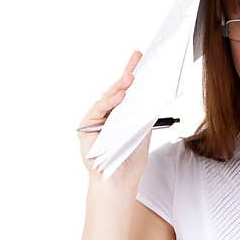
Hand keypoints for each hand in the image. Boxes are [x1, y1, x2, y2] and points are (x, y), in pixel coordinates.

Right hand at [78, 50, 149, 187]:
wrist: (120, 182)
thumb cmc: (131, 159)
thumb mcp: (143, 131)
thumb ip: (144, 113)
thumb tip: (153, 91)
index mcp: (121, 114)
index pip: (128, 90)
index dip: (133, 73)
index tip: (142, 57)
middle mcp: (106, 114)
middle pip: (117, 90)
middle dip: (127, 74)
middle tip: (137, 60)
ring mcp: (95, 120)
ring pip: (107, 98)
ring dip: (119, 88)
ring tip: (131, 78)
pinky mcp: (85, 128)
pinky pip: (97, 111)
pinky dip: (108, 103)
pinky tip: (120, 96)